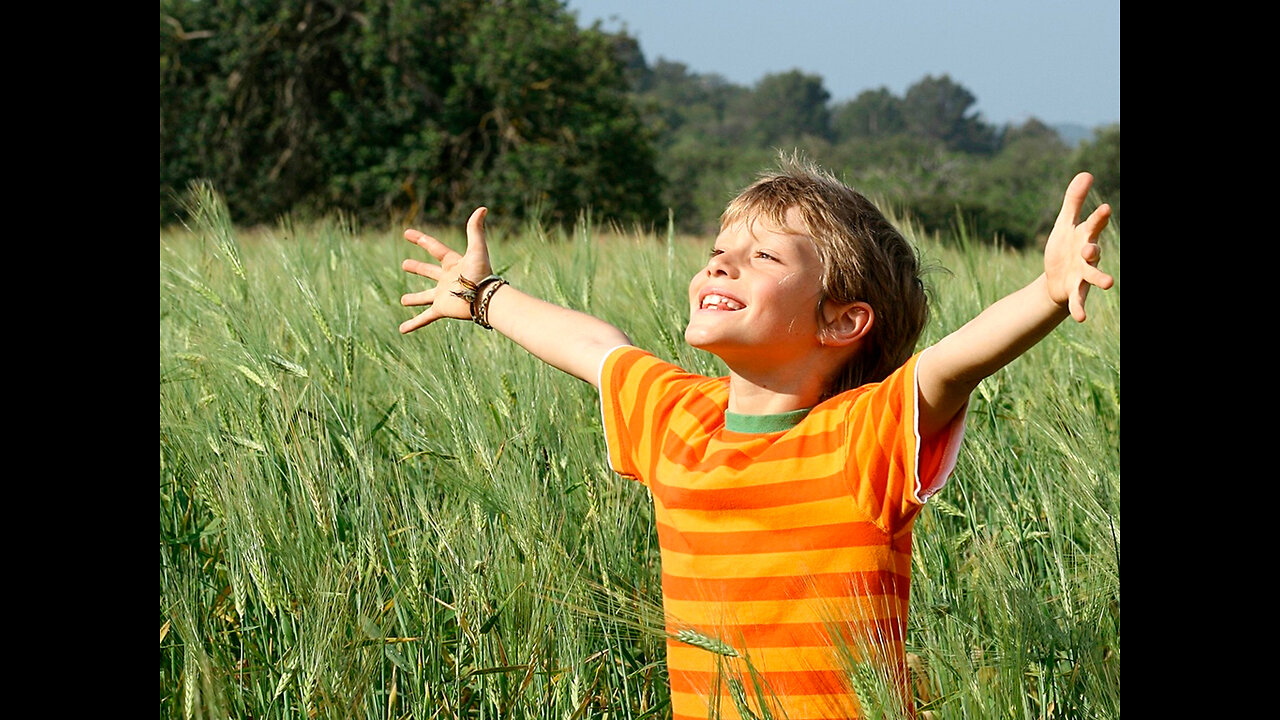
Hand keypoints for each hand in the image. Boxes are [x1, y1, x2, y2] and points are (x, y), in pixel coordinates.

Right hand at [399, 207, 493, 333]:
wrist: (486, 298)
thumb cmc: (482, 273)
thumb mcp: (477, 249)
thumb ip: (476, 229)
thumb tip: (482, 208)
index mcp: (453, 263)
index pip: (434, 248)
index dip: (421, 240)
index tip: (407, 233)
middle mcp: (447, 279)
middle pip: (429, 272)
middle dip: (417, 268)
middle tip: (404, 264)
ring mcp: (443, 295)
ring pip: (425, 297)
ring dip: (414, 299)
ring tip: (403, 301)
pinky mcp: (442, 309)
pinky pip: (425, 318)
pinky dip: (413, 324)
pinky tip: (402, 330)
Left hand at [1044, 172, 1114, 321]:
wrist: (1055, 279)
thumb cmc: (1064, 248)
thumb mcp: (1064, 224)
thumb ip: (1074, 201)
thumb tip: (1086, 173)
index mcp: (1085, 237)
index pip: (1093, 225)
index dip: (1098, 218)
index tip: (1104, 208)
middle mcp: (1087, 256)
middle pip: (1094, 251)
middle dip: (1094, 250)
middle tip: (1091, 248)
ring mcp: (1083, 275)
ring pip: (1093, 276)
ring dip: (1100, 279)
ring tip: (1109, 283)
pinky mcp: (1075, 291)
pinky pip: (1079, 300)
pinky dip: (1080, 308)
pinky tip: (1081, 318)